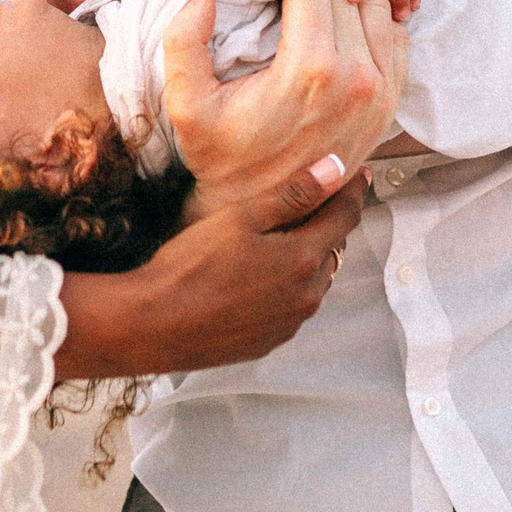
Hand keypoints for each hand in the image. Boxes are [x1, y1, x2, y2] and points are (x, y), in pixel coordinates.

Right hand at [53, 150, 365, 380]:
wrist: (153, 325)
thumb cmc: (191, 265)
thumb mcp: (240, 218)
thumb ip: (293, 195)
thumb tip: (336, 170)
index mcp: (303, 259)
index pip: (344, 217)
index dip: (352, 191)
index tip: (358, 174)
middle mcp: (307, 296)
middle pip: (330, 250)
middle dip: (325, 224)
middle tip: (310, 201)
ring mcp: (289, 324)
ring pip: (312, 281)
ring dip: (304, 258)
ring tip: (277, 239)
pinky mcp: (269, 342)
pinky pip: (290, 306)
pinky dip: (285, 287)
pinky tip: (255, 277)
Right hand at [162, 0, 407, 220]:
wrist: (262, 212)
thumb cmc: (221, 156)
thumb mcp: (185, 104)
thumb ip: (184, 41)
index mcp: (312, 68)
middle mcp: (358, 77)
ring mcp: (381, 92)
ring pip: (375, 8)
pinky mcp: (390, 104)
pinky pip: (395, 39)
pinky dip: (371, 23)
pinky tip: (338, 26)